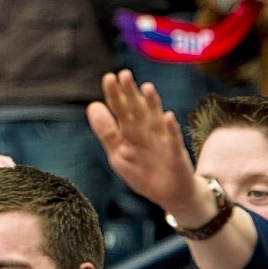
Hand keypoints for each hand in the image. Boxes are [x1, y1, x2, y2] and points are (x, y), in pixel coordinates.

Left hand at [85, 70, 198, 210]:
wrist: (170, 194)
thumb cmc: (143, 171)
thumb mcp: (118, 153)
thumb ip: (106, 131)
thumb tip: (92, 105)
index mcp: (130, 131)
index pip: (120, 108)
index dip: (114, 94)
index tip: (108, 78)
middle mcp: (146, 131)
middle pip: (137, 109)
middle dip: (130, 92)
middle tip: (124, 74)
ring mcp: (162, 140)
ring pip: (155, 119)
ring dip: (152, 104)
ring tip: (146, 88)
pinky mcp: (175, 153)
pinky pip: (173, 139)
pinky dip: (171, 129)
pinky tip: (168, 117)